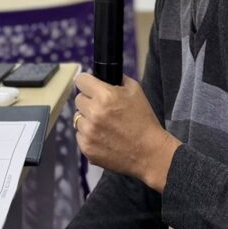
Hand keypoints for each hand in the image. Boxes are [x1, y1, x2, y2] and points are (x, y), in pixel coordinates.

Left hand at [74, 74, 180, 191]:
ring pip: (78, 118)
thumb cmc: (144, 120)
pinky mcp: (86, 148)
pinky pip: (80, 135)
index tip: (90, 86)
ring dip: (88, 119)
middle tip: (103, 108)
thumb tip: (102, 76)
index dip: (87, 82)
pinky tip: (103, 137)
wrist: (149, 152)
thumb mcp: (135, 91)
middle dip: (89, 101)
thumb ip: (117, 79)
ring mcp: (88, 132)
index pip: (81, 80)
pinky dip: (89, 135)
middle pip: (78, 99)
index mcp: (105, 95)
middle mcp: (93, 113)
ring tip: (104, 125)